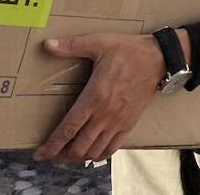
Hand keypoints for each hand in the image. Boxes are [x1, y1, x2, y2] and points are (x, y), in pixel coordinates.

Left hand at [34, 33, 165, 162]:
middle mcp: (105, 114)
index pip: (68, 129)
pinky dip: (100, 155)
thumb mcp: (99, 42)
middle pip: (79, 146)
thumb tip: (48, 44)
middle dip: (61, 155)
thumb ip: (72, 46)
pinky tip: (92, 153)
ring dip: (78, 157)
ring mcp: (118, 121)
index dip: (52, 145)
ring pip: (94, 150)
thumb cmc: (128, 50)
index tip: (40, 153)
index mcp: (94, 97)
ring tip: (67, 156)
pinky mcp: (129, 123)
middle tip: (50, 156)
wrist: (159, 58)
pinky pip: (113, 147)